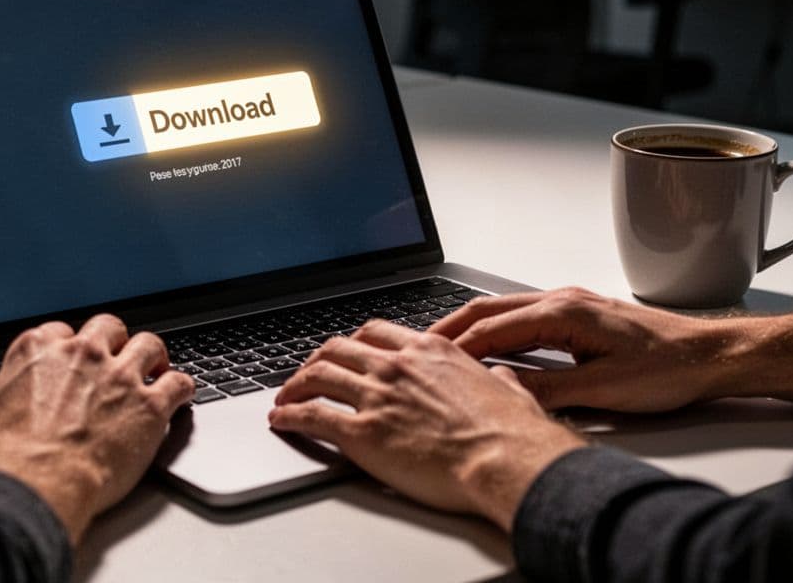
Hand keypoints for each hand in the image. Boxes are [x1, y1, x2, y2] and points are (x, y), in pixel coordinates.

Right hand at [0, 315, 194, 545]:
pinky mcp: (149, 406)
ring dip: (153, 356)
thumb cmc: (5, 462)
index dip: (70, 347)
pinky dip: (183, 386)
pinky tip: (180, 394)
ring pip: (149, 344)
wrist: (34, 490)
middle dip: (114, 341)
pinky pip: (179, 382)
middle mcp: (82, 355)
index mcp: (38, 352)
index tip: (73, 360)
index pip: (61, 331)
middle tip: (117, 359)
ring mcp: (119, 377)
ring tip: (156, 368)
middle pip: (109, 328)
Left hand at [270, 321, 584, 533]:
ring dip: (294, 385)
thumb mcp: (510, 390)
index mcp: (430, 352)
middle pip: (339, 348)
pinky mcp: (361, 433)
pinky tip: (281, 421)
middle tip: (308, 372)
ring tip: (284, 397)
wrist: (504, 460)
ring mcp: (376, 396)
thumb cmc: (511, 433)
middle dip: (316, 359)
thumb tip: (501, 378)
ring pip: (318, 375)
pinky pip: (312, 416)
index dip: (352, 343)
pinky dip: (290, 416)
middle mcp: (397, 366)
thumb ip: (497, 380)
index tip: (343, 352)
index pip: (376, 333)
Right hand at [430, 288, 792, 411]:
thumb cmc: (668, 368)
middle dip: (449, 327)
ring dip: (470, 327)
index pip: (492, 327)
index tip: (425, 361)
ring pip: (504, 310)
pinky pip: (524, 317)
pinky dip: (496, 330)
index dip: (455, 347)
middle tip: (414, 346)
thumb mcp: (603, 390)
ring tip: (440, 347)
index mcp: (563, 312)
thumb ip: (549, 390)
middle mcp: (562, 299)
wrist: (712, 355)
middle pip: (488, 308)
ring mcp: (571, 304)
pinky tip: (488, 347)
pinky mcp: (580, 316)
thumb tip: (503, 391)